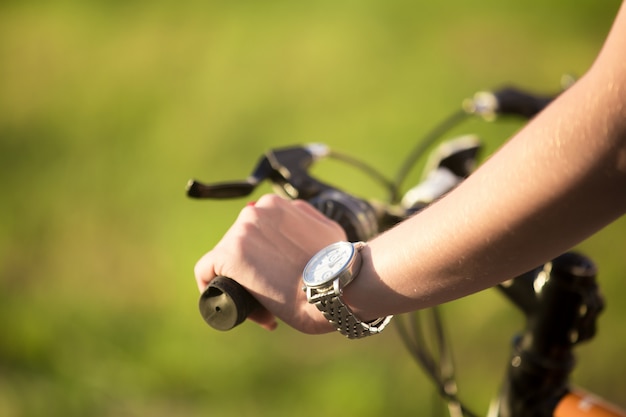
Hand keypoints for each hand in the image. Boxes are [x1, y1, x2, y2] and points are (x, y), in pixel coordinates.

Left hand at [194, 194, 346, 332]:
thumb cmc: (338, 266)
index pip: (255, 231)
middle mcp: (255, 212)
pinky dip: (211, 287)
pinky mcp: (229, 254)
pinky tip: (225, 301)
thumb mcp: (327, 230)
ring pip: (224, 259)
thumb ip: (306, 221)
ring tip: (261, 306)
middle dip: (252, 269)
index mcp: (276, 205)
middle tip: (271, 295)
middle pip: (239, 245)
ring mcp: (240, 232)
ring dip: (238, 281)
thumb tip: (293, 230)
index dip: (262, 256)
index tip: (275, 276)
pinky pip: (206, 271)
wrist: (337, 286)